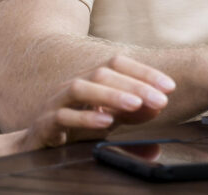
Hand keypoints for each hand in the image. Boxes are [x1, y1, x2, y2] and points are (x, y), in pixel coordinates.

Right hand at [18, 54, 174, 148]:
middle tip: (161, 100)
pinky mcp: (44, 124)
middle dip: (135, 85)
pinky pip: (62, 117)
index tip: (170, 86)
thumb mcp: (110, 121)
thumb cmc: (76, 128)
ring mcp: (56, 102)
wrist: (37, 143)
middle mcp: (74, 85)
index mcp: (91, 80)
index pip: (118, 64)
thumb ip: (133, 117)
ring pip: (81, 88)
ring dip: (111, 94)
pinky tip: (105, 122)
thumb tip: (158, 117)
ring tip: (136, 104)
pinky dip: (84, 118)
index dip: (145, 72)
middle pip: (103, 73)